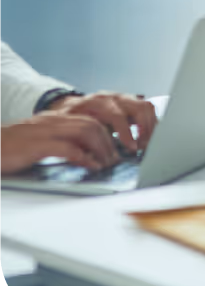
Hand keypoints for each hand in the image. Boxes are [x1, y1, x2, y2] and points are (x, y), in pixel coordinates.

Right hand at [0, 113, 118, 174]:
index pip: (89, 119)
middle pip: (92, 124)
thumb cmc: (9, 148)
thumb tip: (81, 153)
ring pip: (86, 132)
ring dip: (101, 149)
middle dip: (108, 142)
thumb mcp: (37, 140)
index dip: (105, 134)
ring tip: (106, 164)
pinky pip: (68, 148)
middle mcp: (53, 121)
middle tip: (113, 159)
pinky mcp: (37, 145)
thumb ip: (58, 141)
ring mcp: (45, 131)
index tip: (113, 149)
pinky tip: (91, 166)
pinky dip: (84, 157)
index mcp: (54, 119)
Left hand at [47, 92, 156, 152]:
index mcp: (95, 103)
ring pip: (146, 106)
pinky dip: (151, 122)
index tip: (132, 148)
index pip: (117, 115)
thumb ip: (79, 144)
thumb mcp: (68, 132)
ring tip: (146, 143)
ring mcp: (122, 97)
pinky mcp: (131, 101)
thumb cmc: (69, 122)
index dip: (126, 133)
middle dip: (144, 129)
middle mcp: (111, 97)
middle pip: (137, 107)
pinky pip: (148, 108)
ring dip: (150, 126)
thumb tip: (92, 161)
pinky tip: (148, 136)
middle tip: (142, 147)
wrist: (69, 107)